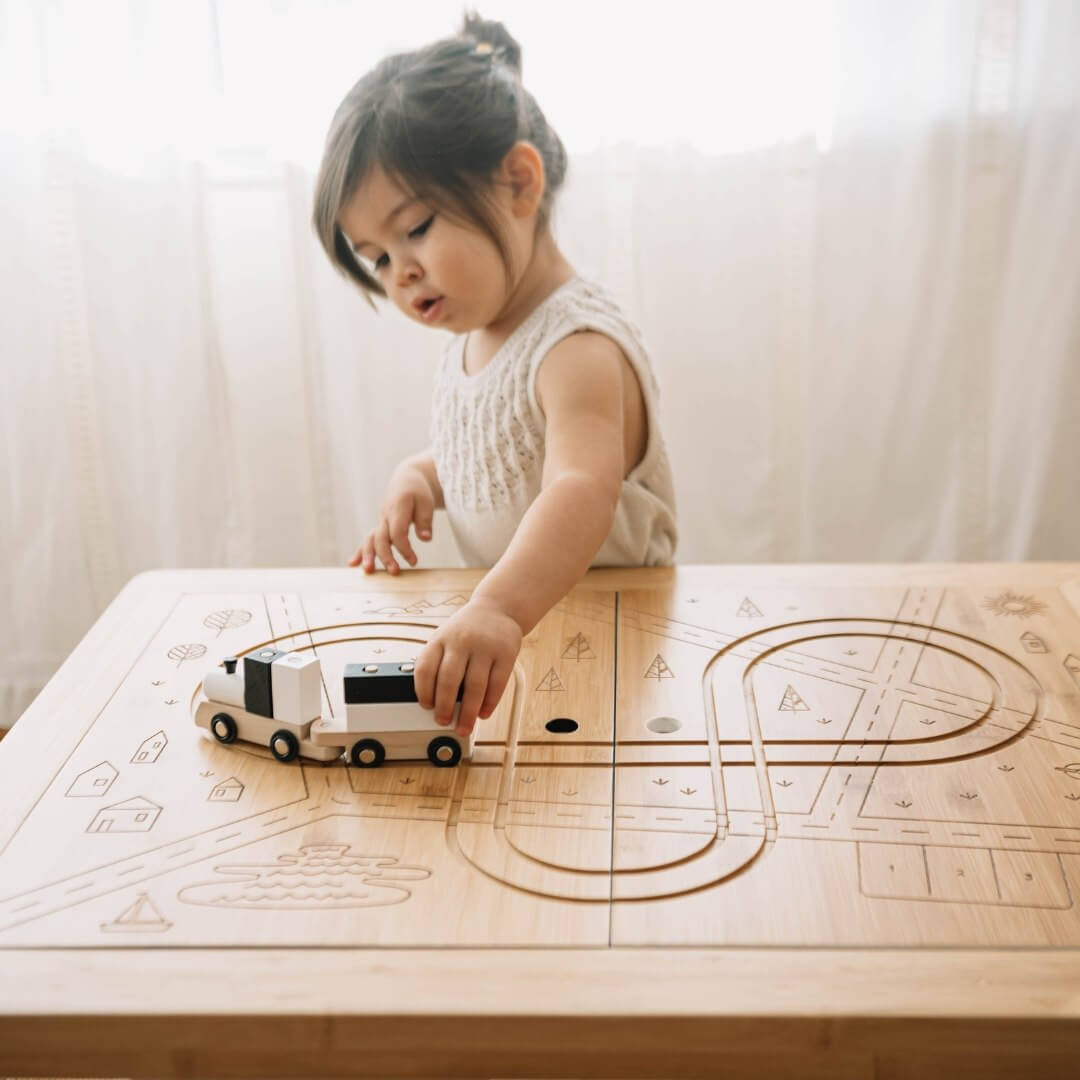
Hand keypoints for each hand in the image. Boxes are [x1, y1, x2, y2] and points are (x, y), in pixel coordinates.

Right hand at [350, 460, 434, 573]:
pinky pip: (368, 539)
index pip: (398, 532)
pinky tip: (353, 564)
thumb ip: (425, 521)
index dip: (404, 548)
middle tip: (394, 572)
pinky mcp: (379, 527)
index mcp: (398, 507)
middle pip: (381, 538)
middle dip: (385, 556)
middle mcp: (385, 516)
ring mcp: (380, 522)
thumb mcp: (426, 502)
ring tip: (368, 571)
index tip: (414, 561)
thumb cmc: (418, 493)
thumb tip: (426, 539)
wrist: (406, 481)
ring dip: (368, 555)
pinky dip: (360, 551)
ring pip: (370, 539)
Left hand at [413, 597, 521, 735]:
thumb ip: (438, 663)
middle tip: (443, 721)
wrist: (498, 608)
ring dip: (468, 712)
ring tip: (464, 726)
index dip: (423, 691)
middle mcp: (461, 641)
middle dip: (444, 706)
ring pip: (474, 686)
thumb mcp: (445, 637)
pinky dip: (489, 703)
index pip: (426, 668)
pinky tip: (483, 713)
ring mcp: (485, 647)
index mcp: (441, 638)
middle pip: (449, 680)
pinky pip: (497, 684)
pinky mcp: (506, 654)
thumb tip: (433, 701)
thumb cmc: (467, 630)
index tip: (426, 706)